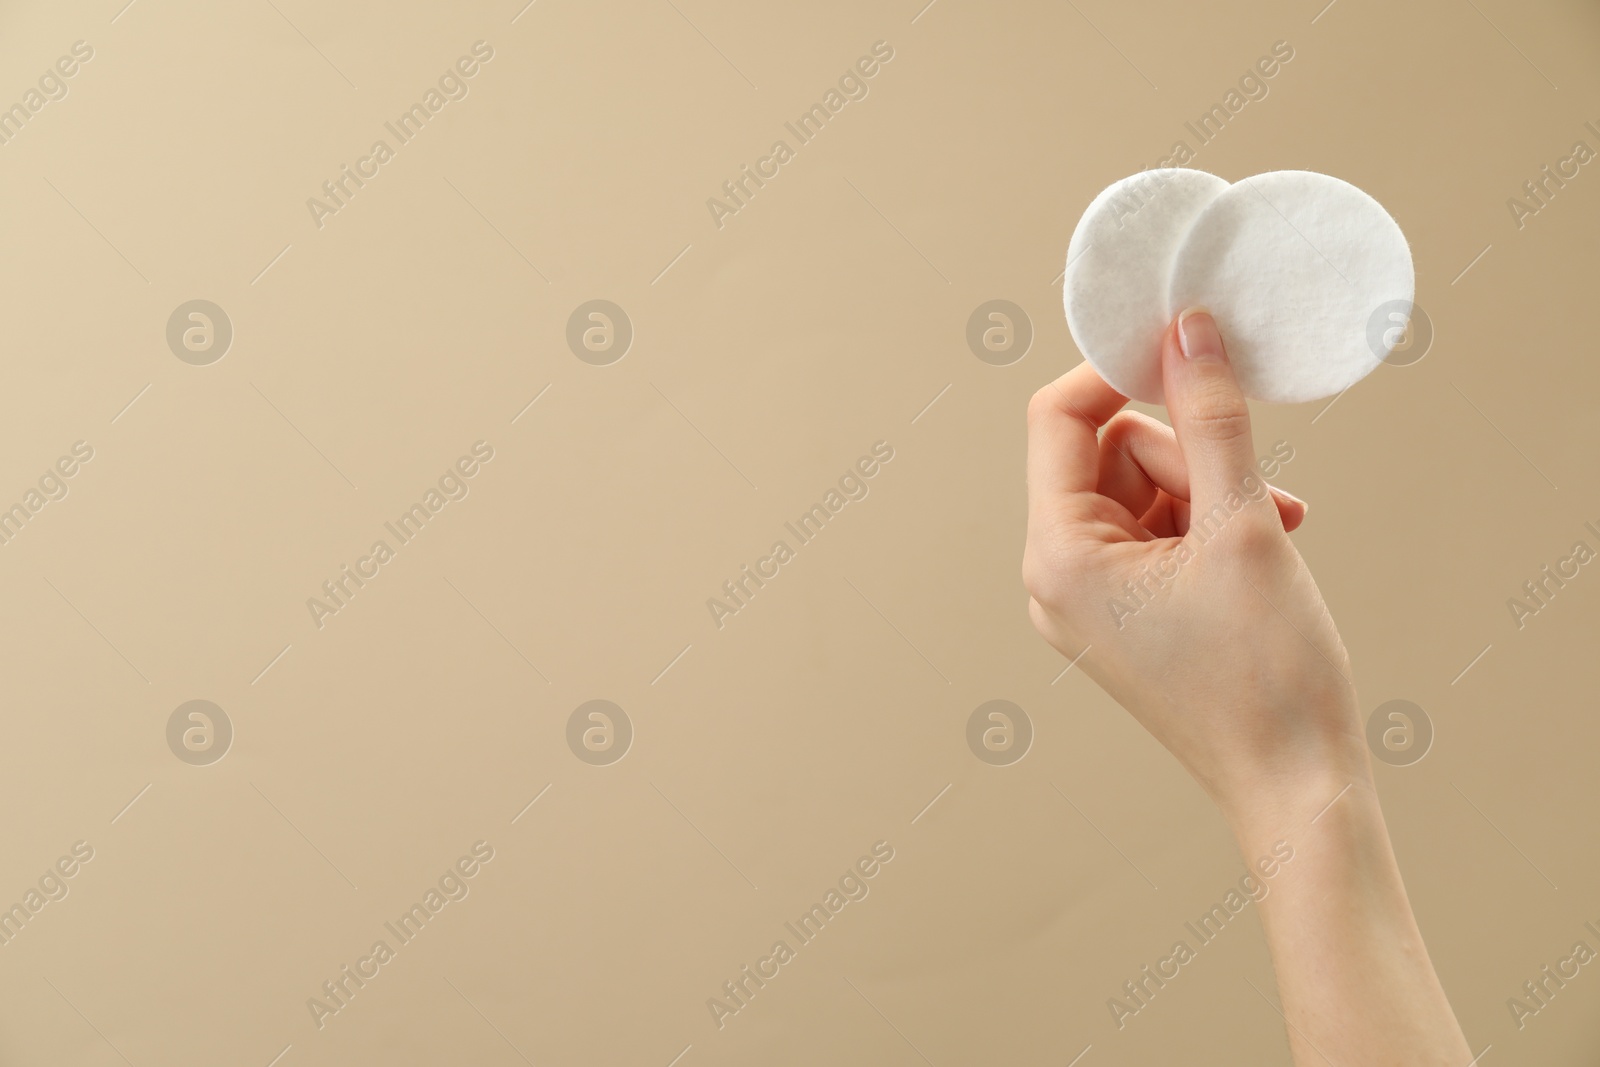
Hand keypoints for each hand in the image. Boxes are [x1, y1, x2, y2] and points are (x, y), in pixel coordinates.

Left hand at [1022, 308, 1369, 825]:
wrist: (1297, 785)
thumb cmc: (1267, 671)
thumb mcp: (1242, 523)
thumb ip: (1211, 416)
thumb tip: (1187, 328)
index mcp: (1056, 556)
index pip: (1057, 417)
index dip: (1118, 372)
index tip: (1187, 350)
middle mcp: (1054, 578)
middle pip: (1105, 452)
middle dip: (1186, 452)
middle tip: (1250, 492)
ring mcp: (1088, 602)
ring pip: (1139, 488)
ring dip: (1209, 488)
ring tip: (1270, 527)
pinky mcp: (1124, 616)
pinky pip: (1154, 533)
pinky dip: (1208, 524)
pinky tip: (1265, 543)